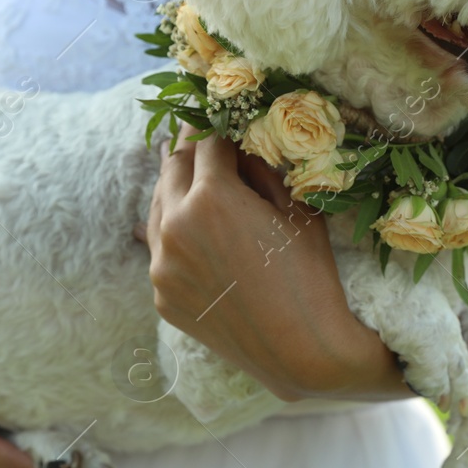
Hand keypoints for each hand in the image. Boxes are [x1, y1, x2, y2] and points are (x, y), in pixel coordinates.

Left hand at [140, 137, 413, 401]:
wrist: (301, 350)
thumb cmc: (309, 274)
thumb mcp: (294, 209)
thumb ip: (260, 170)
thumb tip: (240, 146)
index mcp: (210, 197)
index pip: (206, 143)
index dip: (216, 126)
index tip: (220, 118)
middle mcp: (175, 226)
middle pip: (172, 168)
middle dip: (188, 150)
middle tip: (200, 139)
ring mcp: (162, 266)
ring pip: (157, 209)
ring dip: (174, 188)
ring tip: (188, 176)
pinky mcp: (162, 297)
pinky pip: (161, 252)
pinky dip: (173, 233)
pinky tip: (187, 229)